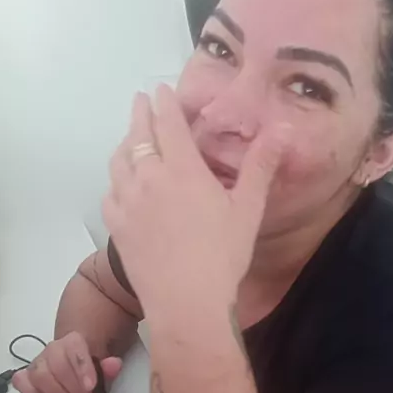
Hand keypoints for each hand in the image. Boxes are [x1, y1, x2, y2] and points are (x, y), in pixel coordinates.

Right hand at [12, 332, 121, 392]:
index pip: (74, 348)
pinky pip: (22, 383)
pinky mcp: (27, 376)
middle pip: (57, 367)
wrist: (75, 364)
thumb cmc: (91, 369)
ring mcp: (38, 362)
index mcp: (74, 341)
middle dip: (74, 390)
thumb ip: (109, 367)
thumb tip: (114, 364)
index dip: (82, 367)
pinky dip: (33, 392)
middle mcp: (53, 349)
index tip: (91, 387)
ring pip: (39, 376)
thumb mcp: (105, 369)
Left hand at [103, 86, 290, 318]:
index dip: (164, 103)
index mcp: (182, 170)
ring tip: (130, 138)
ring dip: (125, 143)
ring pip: (119, 162)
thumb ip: (261, 166)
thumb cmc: (223, 257)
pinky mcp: (117, 226)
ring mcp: (128, 202)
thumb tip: (281, 129)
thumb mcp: (248, 210)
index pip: (168, 124)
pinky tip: (122, 185)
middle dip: (140, 113)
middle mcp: (149, 178)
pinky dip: (116, 180)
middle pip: (138, 135)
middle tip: (141, 101)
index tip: (160, 89)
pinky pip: (110, 192)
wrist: (186, 302)